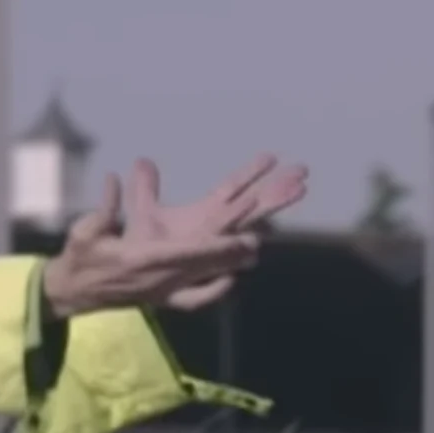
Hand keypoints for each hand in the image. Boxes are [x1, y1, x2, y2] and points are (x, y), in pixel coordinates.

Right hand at [41, 173, 262, 318]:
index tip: (239, 238)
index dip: (217, 246)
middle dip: (231, 256)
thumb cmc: (80, 257)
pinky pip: (194, 300)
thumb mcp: (85, 230)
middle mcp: (158, 280)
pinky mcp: (161, 301)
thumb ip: (104, 207)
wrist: (72, 292)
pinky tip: (229, 281)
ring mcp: (162, 294)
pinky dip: (214, 291)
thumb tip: (112, 179)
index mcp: (142, 261)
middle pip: (203, 268)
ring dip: (228, 269)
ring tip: (251, 257)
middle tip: (256, 242)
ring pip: (203, 283)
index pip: (188, 253)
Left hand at [125, 155, 309, 309]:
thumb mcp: (143, 212)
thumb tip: (142, 161)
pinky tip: (256, 237)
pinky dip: (241, 244)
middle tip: (303, 172)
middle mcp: (217, 229)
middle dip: (278, 188)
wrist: (130, 276)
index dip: (251, 172)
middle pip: (254, 204)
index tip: (272, 156)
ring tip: (297, 190)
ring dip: (271, 206)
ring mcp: (214, 246)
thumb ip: (145, 189)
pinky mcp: (205, 265)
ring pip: (249, 224)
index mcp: (207, 213)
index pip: (234, 187)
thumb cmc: (143, 249)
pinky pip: (226, 253)